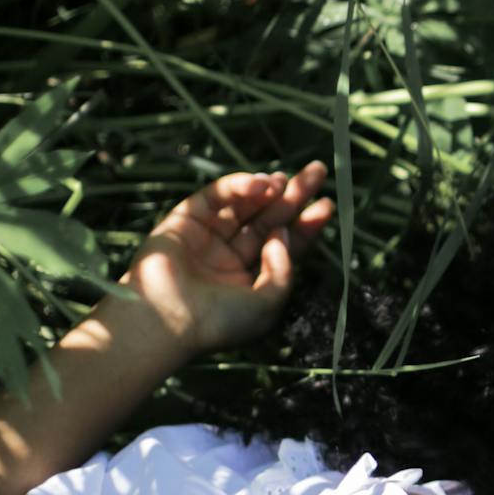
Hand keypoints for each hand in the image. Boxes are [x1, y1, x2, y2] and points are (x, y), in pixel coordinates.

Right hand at [115, 163, 333, 357]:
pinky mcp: (184, 220)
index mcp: (251, 279)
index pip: (284, 245)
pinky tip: (261, 184)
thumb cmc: (219, 321)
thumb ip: (284, 269)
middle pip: (269, 219)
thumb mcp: (268, 303)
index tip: (326, 204)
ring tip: (284, 181)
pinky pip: (215, 197)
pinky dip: (239, 185)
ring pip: (245, 205)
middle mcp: (230, 256)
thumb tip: (283, 232)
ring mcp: (207, 237)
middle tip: (316, 172)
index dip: (306, 225)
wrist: (167, 321)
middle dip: (293, 196)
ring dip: (268, 188)